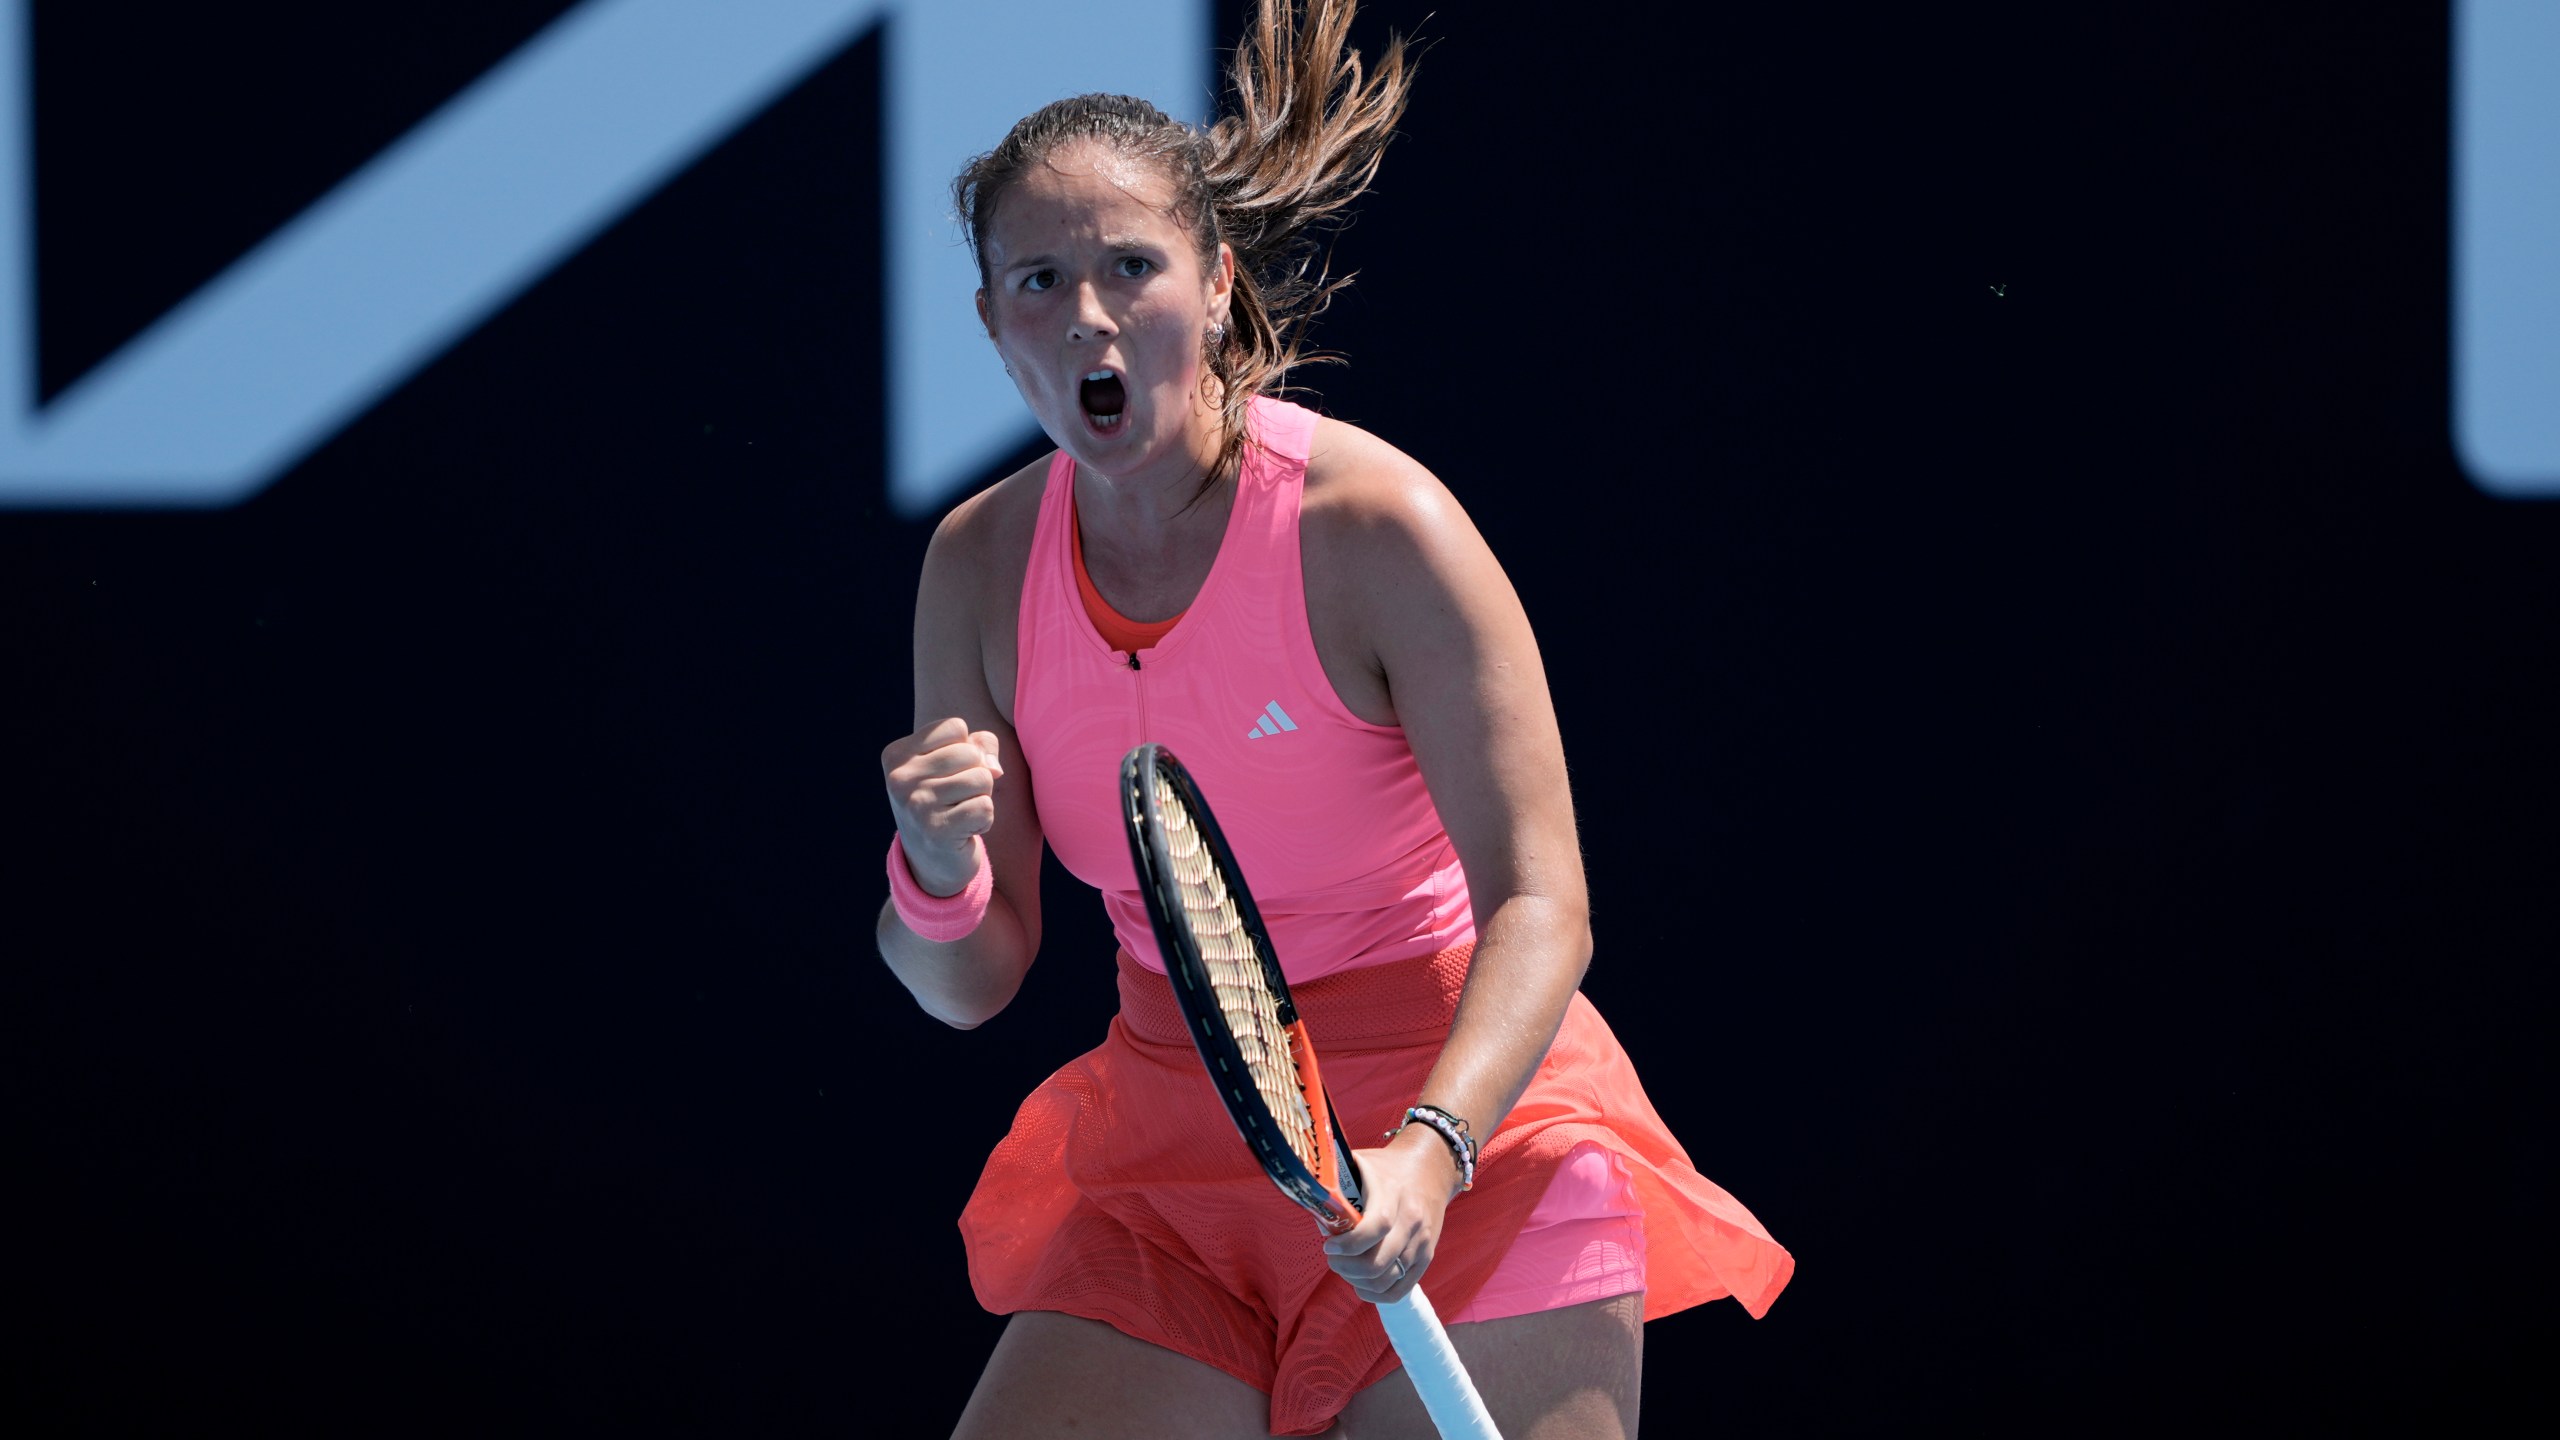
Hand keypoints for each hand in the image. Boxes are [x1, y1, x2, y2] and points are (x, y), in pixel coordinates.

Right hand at [882, 716, 1003, 894]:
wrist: (930, 862)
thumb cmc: (945, 802)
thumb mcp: (954, 765)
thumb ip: (980, 746)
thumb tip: (993, 768)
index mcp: (897, 755)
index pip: (955, 727)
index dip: (966, 749)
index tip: (948, 775)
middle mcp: (900, 778)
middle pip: (971, 753)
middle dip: (976, 775)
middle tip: (957, 798)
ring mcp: (916, 805)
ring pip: (982, 778)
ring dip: (982, 797)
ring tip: (960, 812)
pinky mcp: (937, 830)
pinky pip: (986, 807)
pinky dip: (984, 820)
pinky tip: (964, 831)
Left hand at [1321, 1125, 1466, 1305]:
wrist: (1430, 1171)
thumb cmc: (1386, 1168)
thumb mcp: (1361, 1163)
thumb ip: (1335, 1181)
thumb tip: (1306, 1202)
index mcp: (1393, 1193)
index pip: (1376, 1226)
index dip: (1348, 1244)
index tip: (1328, 1246)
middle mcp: (1412, 1220)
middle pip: (1379, 1262)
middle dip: (1346, 1268)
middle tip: (1332, 1258)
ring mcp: (1422, 1242)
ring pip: (1387, 1280)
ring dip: (1358, 1281)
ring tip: (1345, 1269)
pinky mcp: (1426, 1257)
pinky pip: (1400, 1290)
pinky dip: (1376, 1294)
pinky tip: (1361, 1284)